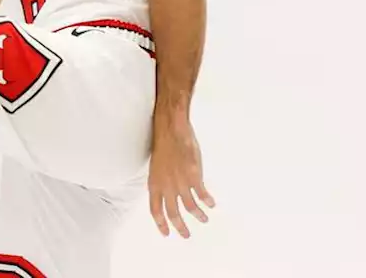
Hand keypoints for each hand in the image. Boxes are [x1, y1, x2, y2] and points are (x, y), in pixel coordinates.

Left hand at [148, 115, 214, 238]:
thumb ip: (162, 182)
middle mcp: (166, 187)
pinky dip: (207, 201)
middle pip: (173, 213)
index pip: (155, 211)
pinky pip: (202, 194)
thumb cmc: (163, 144)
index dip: (161, 224)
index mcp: (154, 184)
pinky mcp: (194, 176)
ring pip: (190, 207)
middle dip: (180, 227)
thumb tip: (168, 191)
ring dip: (198, 216)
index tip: (167, 233)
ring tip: (204, 220)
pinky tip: (211, 204)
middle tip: (186, 235)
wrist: (171, 130)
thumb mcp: (156, 167)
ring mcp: (180, 183)